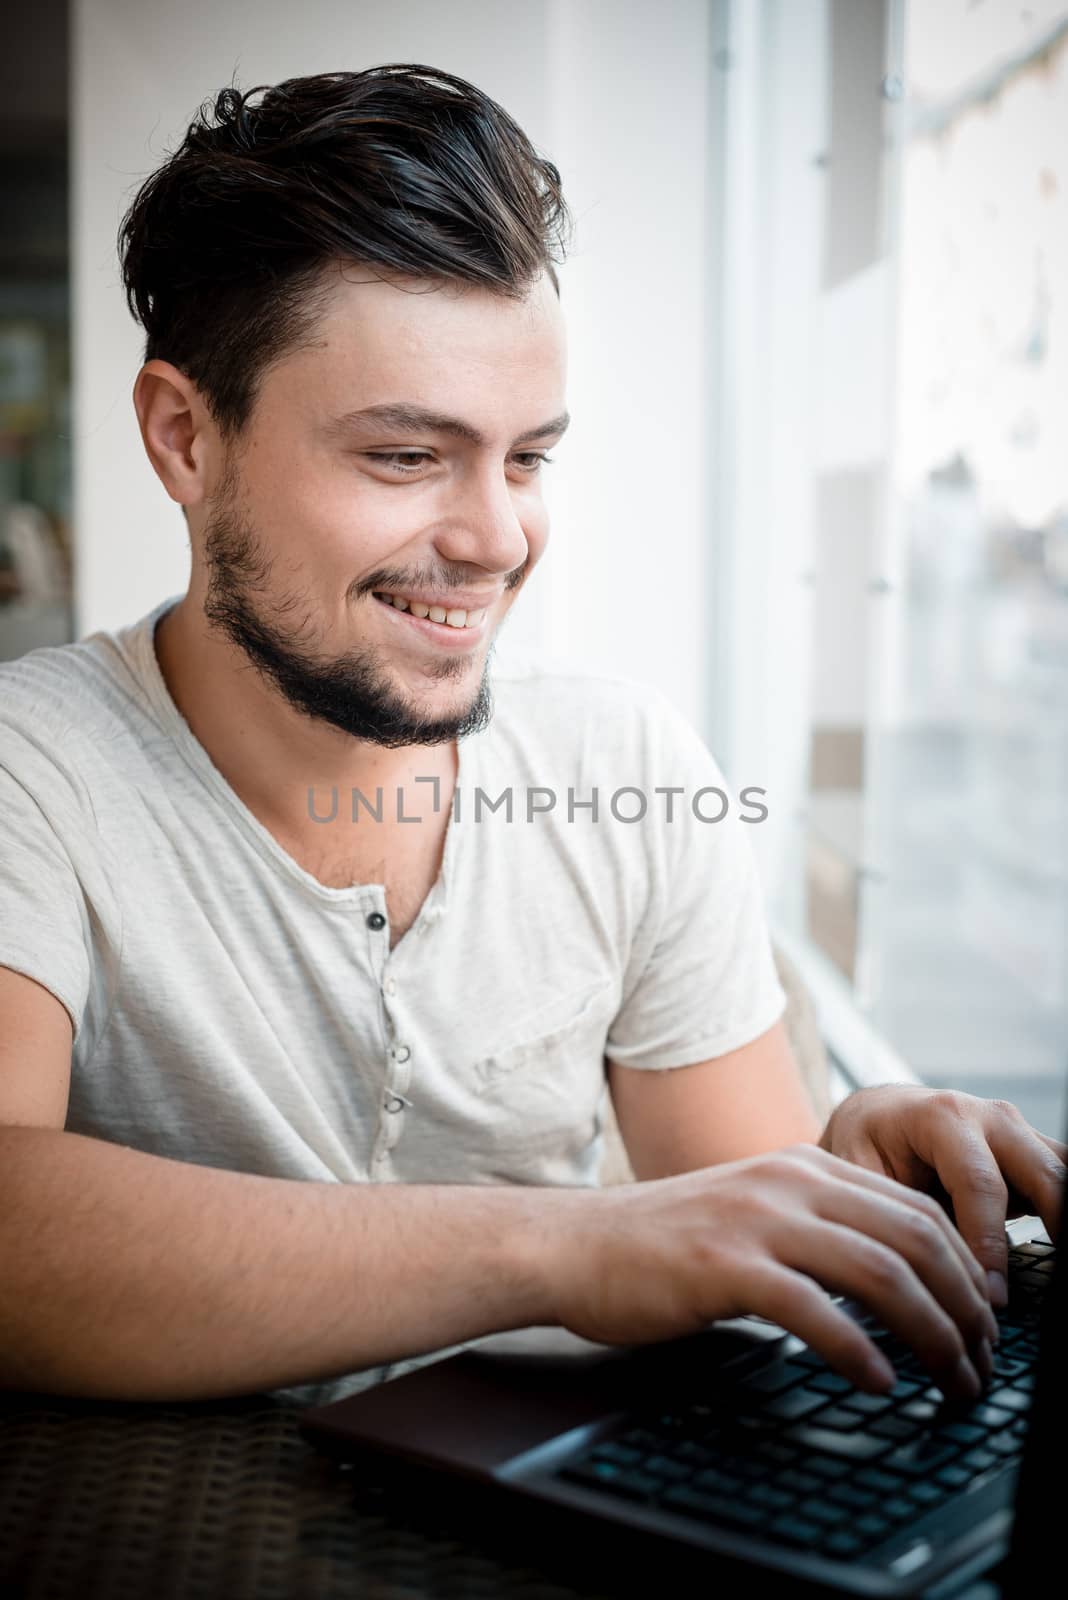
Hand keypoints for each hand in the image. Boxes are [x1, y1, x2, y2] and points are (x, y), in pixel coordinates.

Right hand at [549, 1145, 999, 1400]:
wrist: (575, 1244)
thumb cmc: (661, 1243)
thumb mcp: (753, 1213)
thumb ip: (816, 1228)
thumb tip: (892, 1281)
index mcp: (803, 1165)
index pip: (917, 1210)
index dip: (966, 1271)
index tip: (983, 1325)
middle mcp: (789, 1180)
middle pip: (913, 1238)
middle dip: (964, 1308)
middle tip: (980, 1364)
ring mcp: (756, 1218)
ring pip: (879, 1271)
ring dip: (930, 1334)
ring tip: (950, 1380)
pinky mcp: (723, 1264)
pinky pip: (812, 1308)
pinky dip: (856, 1350)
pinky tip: (876, 1382)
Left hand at [819, 1084, 1065, 1306]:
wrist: (879, 1114)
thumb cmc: (864, 1143)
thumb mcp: (857, 1170)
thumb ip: (890, 1211)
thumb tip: (915, 1271)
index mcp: (942, 1117)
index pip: (980, 1185)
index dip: (988, 1245)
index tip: (991, 1298)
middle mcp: (990, 1117)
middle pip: (1044, 1174)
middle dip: (1056, 1228)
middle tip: (1052, 1289)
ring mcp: (1018, 1132)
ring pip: (1064, 1173)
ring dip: (1064, 1219)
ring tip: (1058, 1273)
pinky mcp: (1032, 1153)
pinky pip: (1064, 1180)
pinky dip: (1063, 1215)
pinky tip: (1056, 1253)